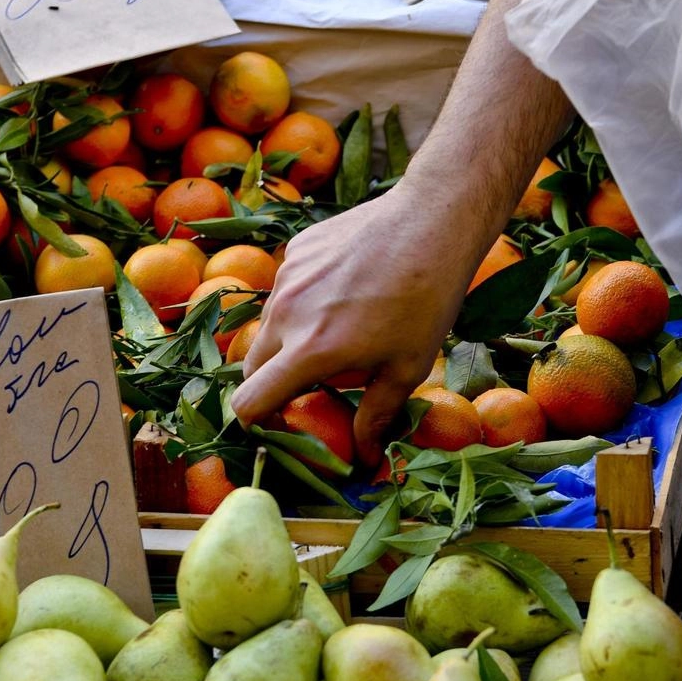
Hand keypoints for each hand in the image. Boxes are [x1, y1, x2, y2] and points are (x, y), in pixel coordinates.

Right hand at [230, 185, 492, 463]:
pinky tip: (343, 294)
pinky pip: (285, 291)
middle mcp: (286, 314)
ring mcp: (286, 277)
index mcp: (311, 351)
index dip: (257, 423)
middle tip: (309, 389)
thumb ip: (375, 416)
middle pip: (250, 367)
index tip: (280, 427)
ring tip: (334, 337)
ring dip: (286, 344)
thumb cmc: (427, 301)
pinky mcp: (295, 251)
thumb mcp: (407, 367)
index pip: (249, 402)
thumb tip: (364, 459)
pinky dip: (301, 305)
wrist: (432, 221)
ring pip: (267, 327)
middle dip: (271, 385)